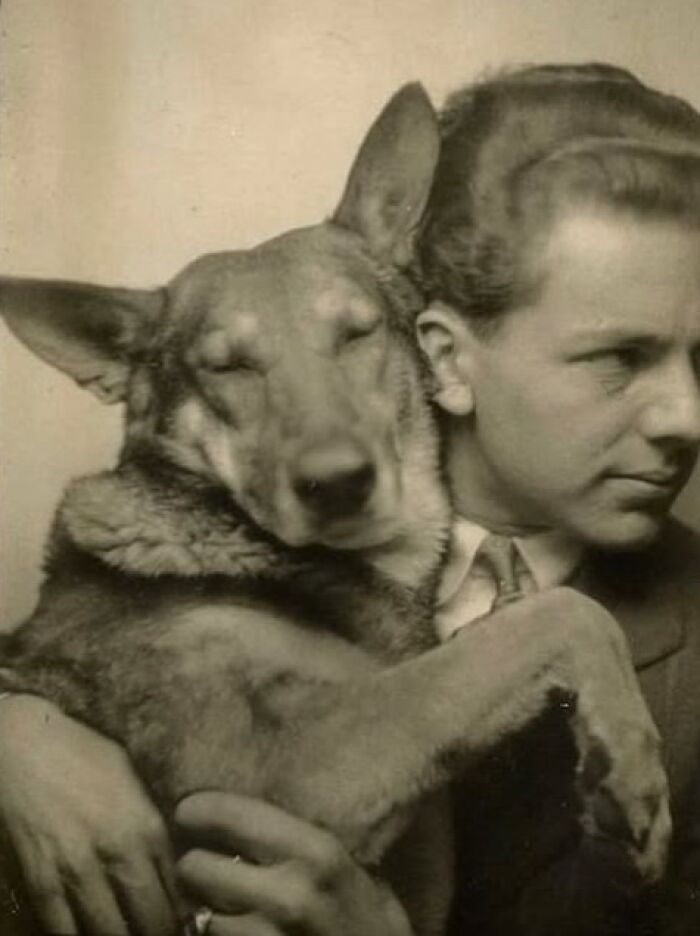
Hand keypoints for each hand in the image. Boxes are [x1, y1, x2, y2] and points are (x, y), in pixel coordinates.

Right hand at [0, 693, 178, 934]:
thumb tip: (173, 860)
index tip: (186, 924)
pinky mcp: (40, 881)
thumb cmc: (83, 753)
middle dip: (158, 934)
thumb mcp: (131, 778)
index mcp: (146, 824)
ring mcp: (76, 871)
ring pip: (108, 934)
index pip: (177, 889)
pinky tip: (88, 935)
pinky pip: (63, 931)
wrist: (23, 745)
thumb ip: (151, 822)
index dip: (183, 915)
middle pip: (150, 921)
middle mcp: (116, 852)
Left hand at [175, 792, 412, 935]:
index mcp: (315, 851)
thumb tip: (254, 809)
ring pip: (199, 915)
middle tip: (201, 863)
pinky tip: (233, 928)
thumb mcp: (350, 864)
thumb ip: (305, 840)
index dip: (199, 810)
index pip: (230, 815)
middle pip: (195, 867)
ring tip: (217, 902)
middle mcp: (288, 894)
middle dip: (194, 866)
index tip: (189, 811)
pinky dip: (217, 935)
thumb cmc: (372, 918)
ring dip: (204, 910)